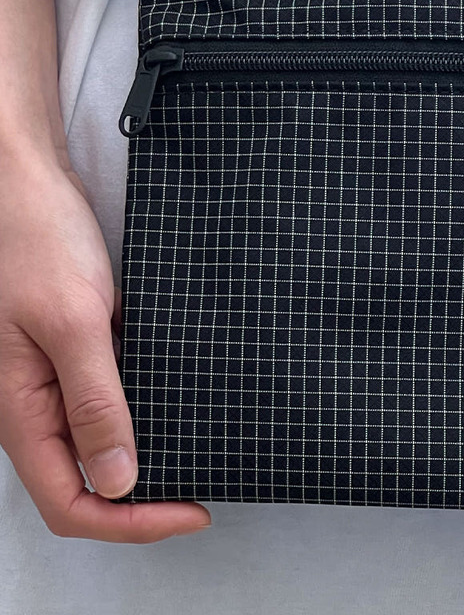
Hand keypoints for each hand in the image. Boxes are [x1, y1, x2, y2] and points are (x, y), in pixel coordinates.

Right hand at [0, 155, 210, 541]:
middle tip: (197, 491)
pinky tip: (174, 398)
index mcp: (22, 410)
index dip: (131, 522)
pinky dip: (139, 409)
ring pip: (95, 442)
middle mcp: (35, 403)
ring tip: (195, 451)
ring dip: (141, 454)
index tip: (191, 510)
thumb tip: (120, 478)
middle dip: (139, 500)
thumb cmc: (36, 240)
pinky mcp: (73, 349)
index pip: (70, 502)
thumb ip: (93, 399)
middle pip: (83, 481)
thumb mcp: (72, 321)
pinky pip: (104, 397)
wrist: (26, 184)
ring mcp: (52, 377)